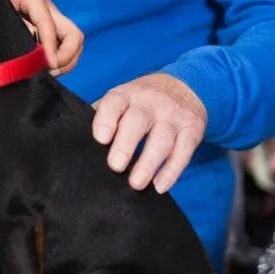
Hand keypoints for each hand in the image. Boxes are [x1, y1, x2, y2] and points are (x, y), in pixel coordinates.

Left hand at [0, 0, 84, 73]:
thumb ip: (17, 27)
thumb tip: (38, 48)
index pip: (50, 25)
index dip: (52, 48)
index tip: (48, 67)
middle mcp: (44, 5)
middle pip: (73, 35)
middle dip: (65, 57)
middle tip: (48, 72)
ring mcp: (47, 17)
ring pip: (72, 42)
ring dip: (64, 61)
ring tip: (45, 72)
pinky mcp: (44, 28)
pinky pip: (61, 46)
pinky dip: (58, 60)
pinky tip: (42, 68)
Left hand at [91, 73, 205, 192]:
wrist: (184, 87)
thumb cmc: (141, 102)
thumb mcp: (123, 100)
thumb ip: (104, 117)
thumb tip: (82, 142)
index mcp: (127, 94)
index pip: (114, 102)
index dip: (106, 119)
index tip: (100, 139)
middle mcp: (151, 102)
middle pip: (138, 121)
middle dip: (126, 144)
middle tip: (115, 166)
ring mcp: (173, 116)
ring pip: (162, 139)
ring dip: (149, 163)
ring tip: (136, 183)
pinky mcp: (192, 130)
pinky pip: (183, 153)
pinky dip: (172, 171)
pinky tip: (159, 186)